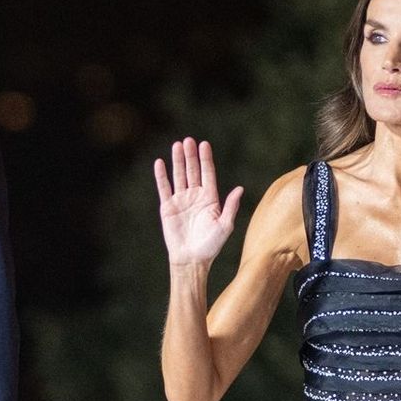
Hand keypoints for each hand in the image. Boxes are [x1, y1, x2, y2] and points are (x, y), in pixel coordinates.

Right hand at [154, 137, 243, 265]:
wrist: (191, 259)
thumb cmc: (210, 245)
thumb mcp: (225, 226)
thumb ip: (231, 206)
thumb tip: (240, 189)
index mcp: (210, 198)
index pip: (208, 174)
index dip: (206, 159)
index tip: (204, 144)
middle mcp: (195, 196)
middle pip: (193, 171)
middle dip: (191, 155)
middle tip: (188, 140)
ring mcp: (181, 200)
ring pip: (179, 175)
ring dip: (178, 161)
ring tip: (176, 146)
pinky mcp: (168, 207)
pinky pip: (164, 188)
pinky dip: (162, 176)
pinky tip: (160, 163)